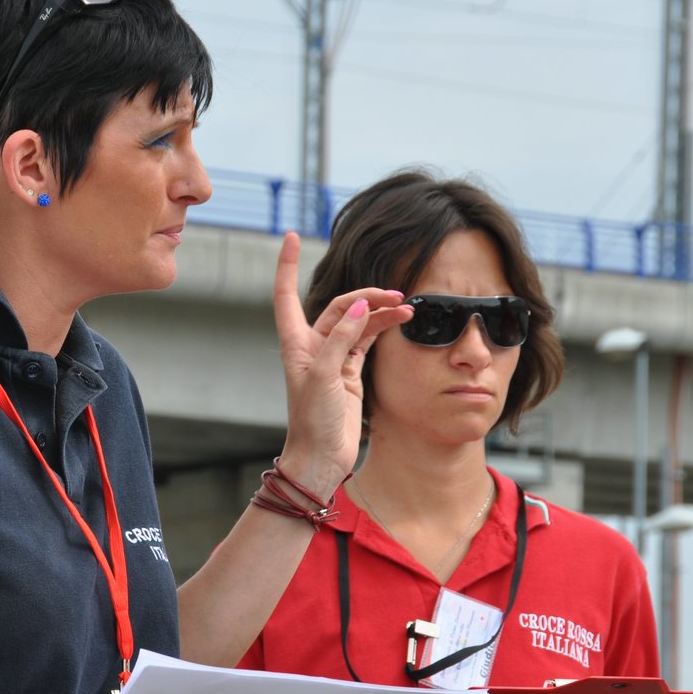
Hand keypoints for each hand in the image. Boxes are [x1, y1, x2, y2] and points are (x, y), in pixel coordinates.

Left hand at [270, 231, 411, 492]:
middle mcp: (311, 346)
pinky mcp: (350, 371)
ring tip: (406, 307)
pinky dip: (382, 328)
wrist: (322, 458)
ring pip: (357, 322)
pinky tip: (399, 321)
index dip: (287, 265)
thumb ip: (341, 339)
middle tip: (396, 296)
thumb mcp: (324, 376)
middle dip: (365, 296)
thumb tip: (359, 307)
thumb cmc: (313, 421)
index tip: (291, 236)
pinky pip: (367, 340)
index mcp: (295, 343)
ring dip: (379, 312)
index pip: (286, 294)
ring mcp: (332, 357)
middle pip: (338, 306)